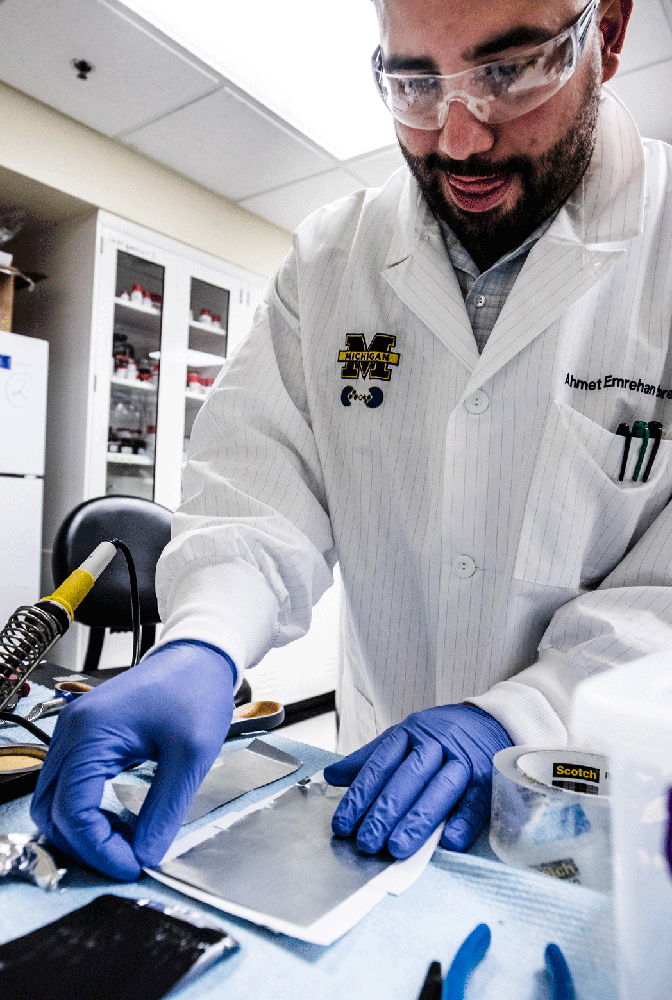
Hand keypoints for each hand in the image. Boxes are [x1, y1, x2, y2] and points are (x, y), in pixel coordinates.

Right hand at [31, 640, 234, 880]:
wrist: (198, 656)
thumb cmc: (195, 692)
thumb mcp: (191, 755)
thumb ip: (165, 810)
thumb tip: (145, 855)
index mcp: (91, 733)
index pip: (72, 812)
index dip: (98, 849)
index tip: (132, 865)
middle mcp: (71, 732)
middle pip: (51, 810)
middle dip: (84, 844)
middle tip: (125, 858)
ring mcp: (73, 732)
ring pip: (53, 800)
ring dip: (81, 829)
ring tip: (124, 841)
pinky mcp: (83, 735)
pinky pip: (67, 784)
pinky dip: (84, 810)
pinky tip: (117, 819)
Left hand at [323, 704, 510, 858]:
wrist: (491, 722)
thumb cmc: (440, 736)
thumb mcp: (403, 738)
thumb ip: (370, 759)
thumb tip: (332, 776)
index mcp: (411, 733)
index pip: (381, 765)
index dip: (361, 795)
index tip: (344, 823)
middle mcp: (437, 744)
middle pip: (408, 778)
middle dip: (385, 811)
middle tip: (366, 842)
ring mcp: (464, 761)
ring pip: (439, 790)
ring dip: (418, 820)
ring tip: (397, 847)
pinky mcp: (488, 779)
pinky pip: (476, 802)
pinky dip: (463, 822)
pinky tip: (448, 842)